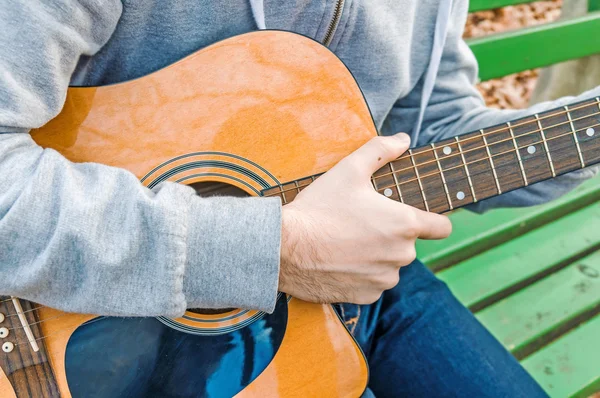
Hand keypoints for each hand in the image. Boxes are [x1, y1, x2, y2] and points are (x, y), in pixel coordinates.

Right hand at [279, 133, 451, 304]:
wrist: (285, 247)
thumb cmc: (319, 208)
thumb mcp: (349, 170)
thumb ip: (381, 150)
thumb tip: (403, 140)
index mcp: (404, 224)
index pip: (442, 227)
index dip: (434, 221)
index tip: (419, 218)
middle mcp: (401, 255)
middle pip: (408, 245)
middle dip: (391, 235)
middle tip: (361, 224)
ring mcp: (384, 279)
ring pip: (390, 266)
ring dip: (377, 257)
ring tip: (346, 243)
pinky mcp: (366, 296)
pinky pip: (373, 284)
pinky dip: (361, 275)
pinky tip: (339, 262)